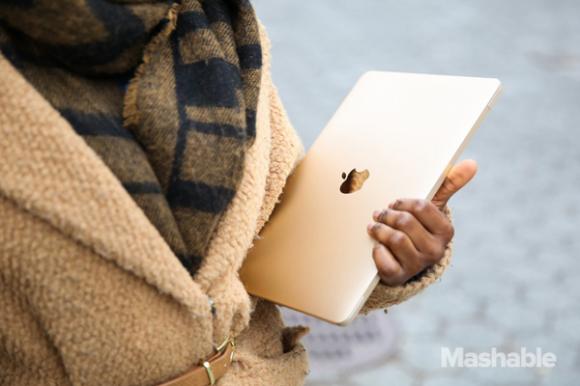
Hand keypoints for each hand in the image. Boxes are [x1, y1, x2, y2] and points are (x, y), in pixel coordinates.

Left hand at [367, 160, 477, 284]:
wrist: (404, 263)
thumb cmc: (419, 229)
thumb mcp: (433, 208)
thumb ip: (449, 185)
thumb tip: (472, 163)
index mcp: (445, 231)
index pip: (421, 207)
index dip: (403, 202)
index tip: (394, 203)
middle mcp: (435, 250)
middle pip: (405, 222)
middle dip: (388, 215)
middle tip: (380, 213)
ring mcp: (417, 265)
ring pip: (394, 239)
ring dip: (379, 230)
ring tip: (374, 227)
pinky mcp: (398, 276)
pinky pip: (383, 259)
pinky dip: (376, 251)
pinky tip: (377, 247)